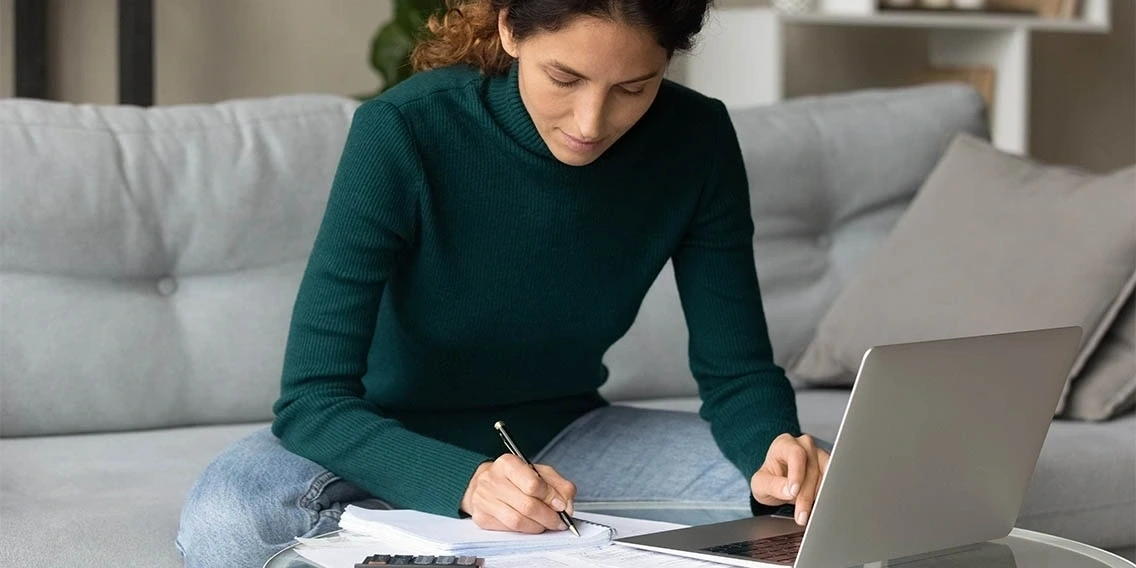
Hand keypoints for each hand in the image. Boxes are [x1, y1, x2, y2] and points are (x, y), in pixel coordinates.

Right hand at [460, 454, 576, 533]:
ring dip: (538, 526)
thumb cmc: (514, 477)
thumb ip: (558, 485)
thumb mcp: (539, 472)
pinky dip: (525, 530)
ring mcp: (484, 500)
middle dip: (548, 517)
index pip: (532, 484)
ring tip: (546, 524)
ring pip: (518, 521)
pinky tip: (530, 525)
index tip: (561, 505)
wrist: (485, 483)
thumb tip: (566, 505)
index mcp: (508, 464)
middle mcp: (492, 480)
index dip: (551, 498)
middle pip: (527, 505)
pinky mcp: (481, 517)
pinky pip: (508, 529)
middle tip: (559, 521)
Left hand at [750, 433, 830, 526]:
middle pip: (812, 468)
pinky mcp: (829, 469)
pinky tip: (819, 508)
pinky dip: (825, 496)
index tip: (793, 492)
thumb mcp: (760, 484)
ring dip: (818, 498)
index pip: (795, 454)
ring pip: (825, 476)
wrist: (777, 483)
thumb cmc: (769, 479)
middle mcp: (804, 446)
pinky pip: (832, 482)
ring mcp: (819, 456)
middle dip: (806, 495)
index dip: (797, 473)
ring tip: (808, 515)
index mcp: (784, 444)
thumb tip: (788, 491)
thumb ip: (772, 485)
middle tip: (801, 515)